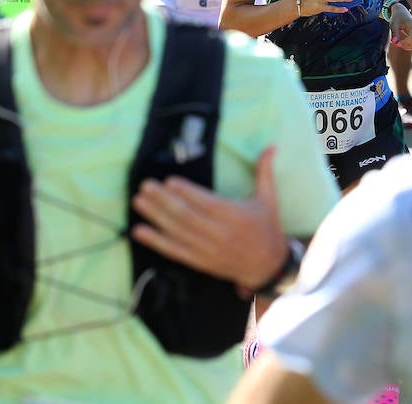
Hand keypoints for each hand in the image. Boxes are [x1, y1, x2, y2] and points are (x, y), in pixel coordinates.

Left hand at [129, 146, 287, 290]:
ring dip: (156, 217)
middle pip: (187, 217)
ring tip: (139, 201)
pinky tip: (139, 231)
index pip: (207, 203)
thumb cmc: (267, 227)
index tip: (170, 181)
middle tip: (146, 185)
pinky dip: (156, 241)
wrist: (267, 266)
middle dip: (164, 201)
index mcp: (236, 216)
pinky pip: (175, 251)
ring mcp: (208, 250)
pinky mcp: (200, 261)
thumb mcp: (269, 199)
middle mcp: (220, 234)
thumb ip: (265, 172)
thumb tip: (272, 146)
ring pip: (177, 232)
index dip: (188, 193)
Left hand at [388, 5, 411, 51]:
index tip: (396, 44)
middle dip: (403, 45)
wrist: (401, 12)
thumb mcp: (394, 25)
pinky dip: (406, 46)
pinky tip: (400, 41)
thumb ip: (394, 34)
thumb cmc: (397, 18)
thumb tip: (394, 43)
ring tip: (396, 41)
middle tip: (394, 42)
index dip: (405, 42)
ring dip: (404, 46)